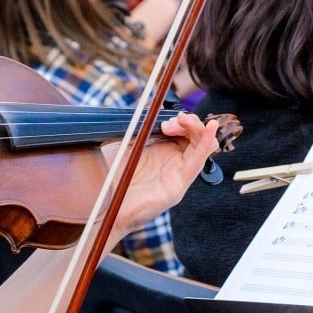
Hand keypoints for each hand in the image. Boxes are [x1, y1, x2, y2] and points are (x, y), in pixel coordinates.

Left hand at [101, 112, 217, 239]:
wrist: (102, 204)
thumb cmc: (110, 176)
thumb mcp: (123, 143)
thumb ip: (138, 127)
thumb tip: (151, 109)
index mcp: (161, 150)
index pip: (183, 129)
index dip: (178, 119)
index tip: (163, 118)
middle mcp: (173, 161)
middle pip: (195, 136)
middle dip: (188, 121)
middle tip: (170, 122)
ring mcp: (177, 173)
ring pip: (201, 146)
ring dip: (197, 128)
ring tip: (182, 121)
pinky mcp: (178, 185)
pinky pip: (197, 162)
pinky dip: (206, 143)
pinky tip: (210, 129)